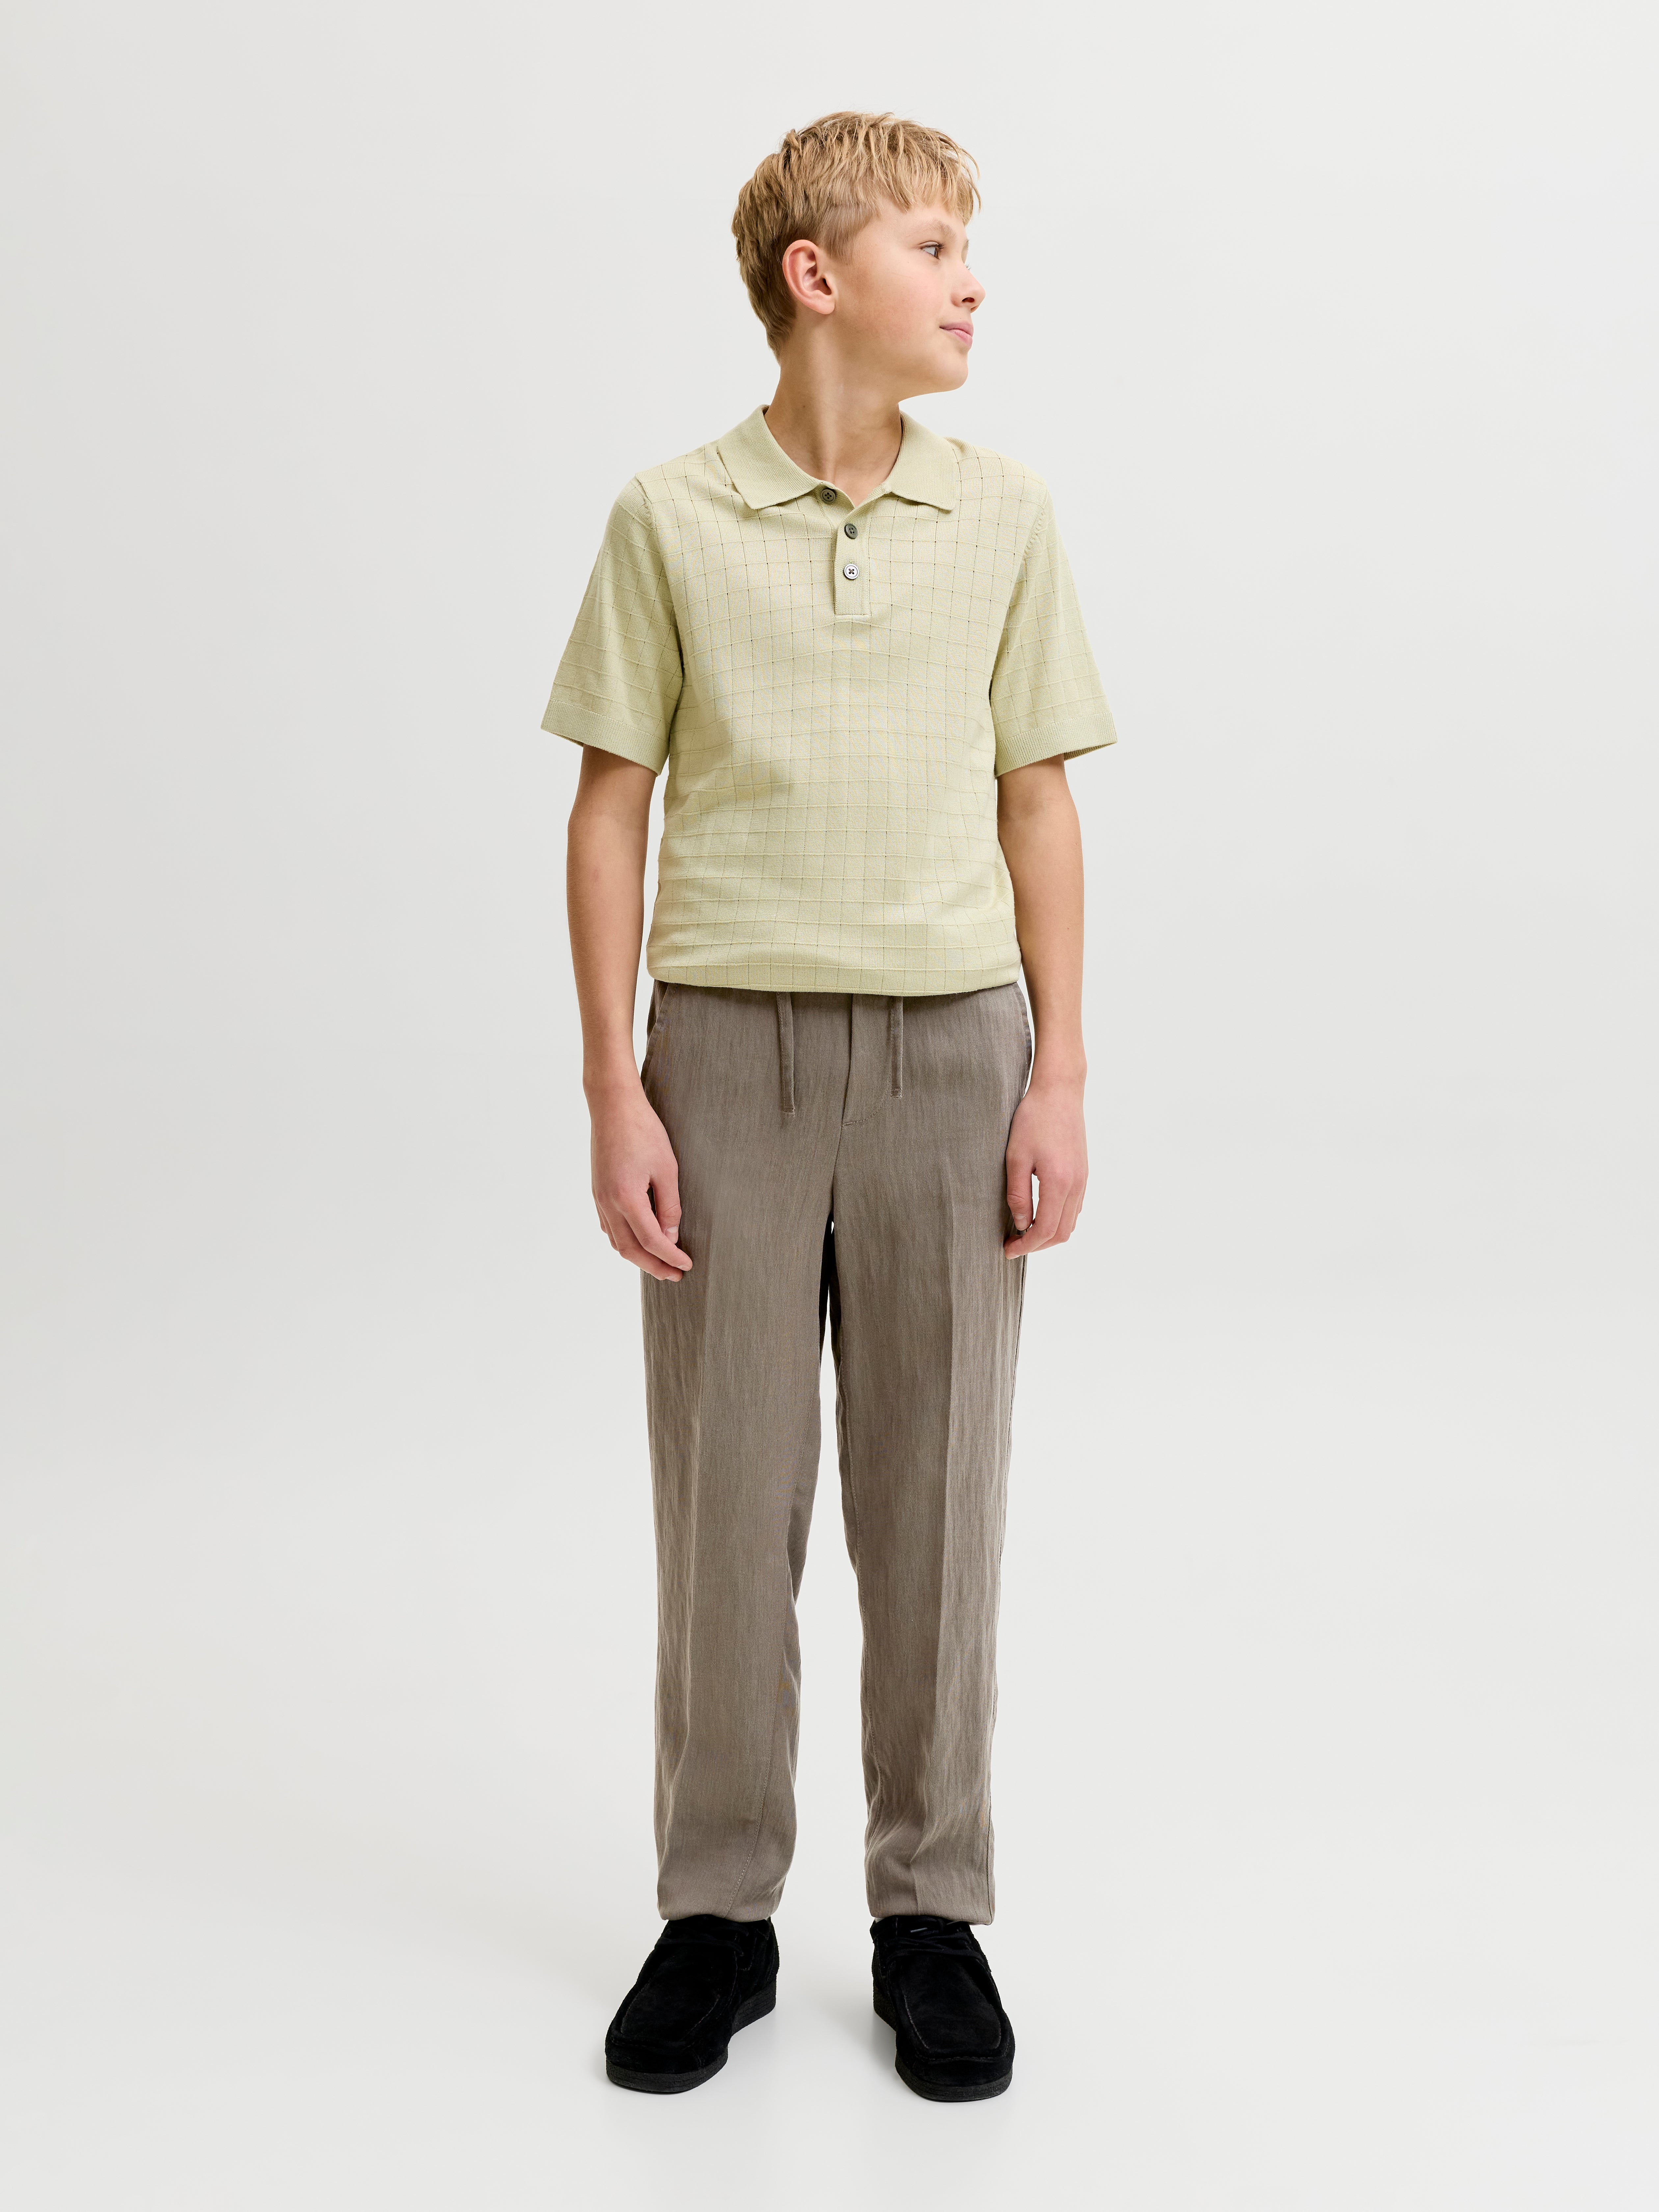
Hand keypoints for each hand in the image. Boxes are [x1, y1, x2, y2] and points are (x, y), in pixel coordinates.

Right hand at [589, 1076, 693, 1280]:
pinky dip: (624, 1241)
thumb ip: (669, 1207)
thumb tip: (671, 1237)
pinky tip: (637, 1240)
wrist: (612, 1106)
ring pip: (616, 1241)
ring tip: (659, 1263)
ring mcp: (599, 1199)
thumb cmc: (643, 1131)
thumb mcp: (667, 1168)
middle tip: (675, 1275)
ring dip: (637, 1257)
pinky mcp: (597, 1191)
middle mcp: (608, 1203)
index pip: (652, 1241)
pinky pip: (609, 1227)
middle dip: (654, 1266)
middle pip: (630, 1250)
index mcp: (626, 1198)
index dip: (671, 1257)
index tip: (687, 1265)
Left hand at [1003, 1077, 1086, 1255]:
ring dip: (1048, 1234)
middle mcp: (1076, 1185)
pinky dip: (1059, 1220)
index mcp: (1059, 1182)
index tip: (1007, 1249)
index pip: (1046, 1230)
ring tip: (1023, 1232)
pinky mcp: (1083, 1173)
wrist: (1060, 1092)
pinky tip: (1040, 1214)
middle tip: (1012, 1244)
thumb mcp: (1015, 1157)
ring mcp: (1083, 1179)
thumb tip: (1021, 1225)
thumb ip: (1019, 1195)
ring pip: (1071, 1223)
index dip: (1026, 1246)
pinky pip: (1075, 1208)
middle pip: (1062, 1233)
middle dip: (1037, 1245)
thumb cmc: (1033, 1119)